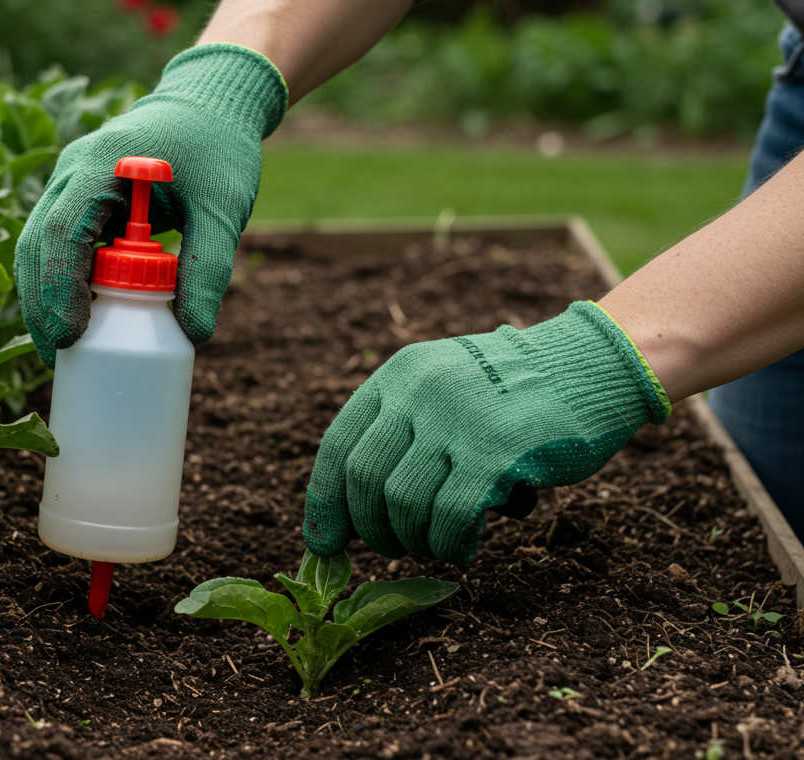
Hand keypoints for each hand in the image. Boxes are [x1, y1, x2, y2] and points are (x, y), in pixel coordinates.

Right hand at [15, 44, 286, 366]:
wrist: (209, 105)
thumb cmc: (217, 149)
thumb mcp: (223, 209)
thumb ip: (209, 268)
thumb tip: (194, 335)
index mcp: (101, 165)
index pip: (62, 231)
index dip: (59, 287)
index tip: (71, 335)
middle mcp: (73, 171)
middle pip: (36, 243)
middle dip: (41, 303)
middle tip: (60, 354)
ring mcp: (70, 182)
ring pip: (39, 245)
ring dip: (44, 295)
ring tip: (63, 348)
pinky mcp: (79, 198)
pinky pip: (57, 243)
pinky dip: (61, 280)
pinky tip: (76, 318)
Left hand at [303, 302, 670, 564]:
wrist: (592, 366)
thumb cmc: (514, 391)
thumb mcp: (445, 384)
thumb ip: (404, 429)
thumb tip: (355, 511)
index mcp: (399, 374)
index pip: (338, 444)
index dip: (325, 501)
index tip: (323, 540)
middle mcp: (419, 391)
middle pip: (363, 479)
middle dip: (370, 528)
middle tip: (391, 548)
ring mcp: (456, 420)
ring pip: (402, 504)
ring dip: (414, 540)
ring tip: (437, 545)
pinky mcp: (496, 452)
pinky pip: (449, 518)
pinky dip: (450, 544)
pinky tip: (465, 547)